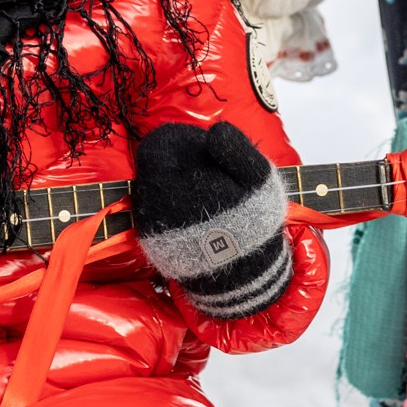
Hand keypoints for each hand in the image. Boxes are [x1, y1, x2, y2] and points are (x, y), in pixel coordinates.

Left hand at [132, 119, 290, 319]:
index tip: (200, 148)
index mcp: (179, 182)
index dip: (180, 139)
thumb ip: (237, 149)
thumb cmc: (253, 223)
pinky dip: (168, 207)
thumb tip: (216, 129)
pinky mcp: (148, 241)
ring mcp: (148, 224)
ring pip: (150, 188)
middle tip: (204, 173)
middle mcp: (154, 202)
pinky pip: (150, 211)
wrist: (245, 277)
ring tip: (201, 196)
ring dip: (171, 185)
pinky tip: (191, 215)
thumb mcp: (258, 179)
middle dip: (176, 163)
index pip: (159, 143)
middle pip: (153, 165)